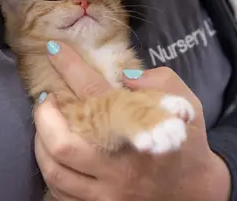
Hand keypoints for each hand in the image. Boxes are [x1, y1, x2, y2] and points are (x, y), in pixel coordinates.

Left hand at [34, 42, 231, 200]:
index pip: (94, 93)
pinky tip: (53, 156)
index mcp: (137, 132)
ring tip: (44, 125)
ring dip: (41, 144)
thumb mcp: (185, 105)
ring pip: (55, 171)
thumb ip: (159, 82)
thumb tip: (125, 76)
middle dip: (43, 116)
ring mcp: (107, 192)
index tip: (54, 50)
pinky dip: (51, 172)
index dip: (70, 67)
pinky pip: (61, 193)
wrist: (195, 191)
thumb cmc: (188, 143)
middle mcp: (118, 166)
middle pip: (62, 143)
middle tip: (44, 100)